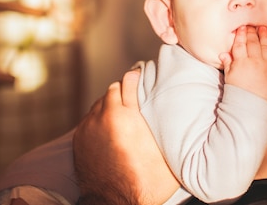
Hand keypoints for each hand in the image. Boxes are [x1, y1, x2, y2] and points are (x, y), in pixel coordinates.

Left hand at [73, 70, 179, 204]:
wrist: (115, 203)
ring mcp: (89, 127)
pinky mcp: (78, 138)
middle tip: (134, 97)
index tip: (139, 74)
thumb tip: (188, 116)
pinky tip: (108, 129)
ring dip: (109, 105)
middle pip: (112, 89)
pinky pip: (89, 119)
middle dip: (123, 91)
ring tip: (122, 115)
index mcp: (126, 117)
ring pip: (99, 103)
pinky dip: (98, 119)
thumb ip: (169, 128)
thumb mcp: (166, 153)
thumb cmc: (147, 181)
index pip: (128, 81)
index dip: (135, 77)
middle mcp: (105, 117)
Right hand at [219, 25, 266, 100]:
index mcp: (241, 62)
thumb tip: (223, 53)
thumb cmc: (237, 93)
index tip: (241, 27)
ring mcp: (266, 66)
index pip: (240, 44)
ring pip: (266, 47)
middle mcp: (254, 61)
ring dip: (265, 36)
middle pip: (253, 43)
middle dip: (252, 32)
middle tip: (251, 25)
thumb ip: (228, 64)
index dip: (240, 34)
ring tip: (264, 28)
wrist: (250, 108)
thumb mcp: (229, 77)